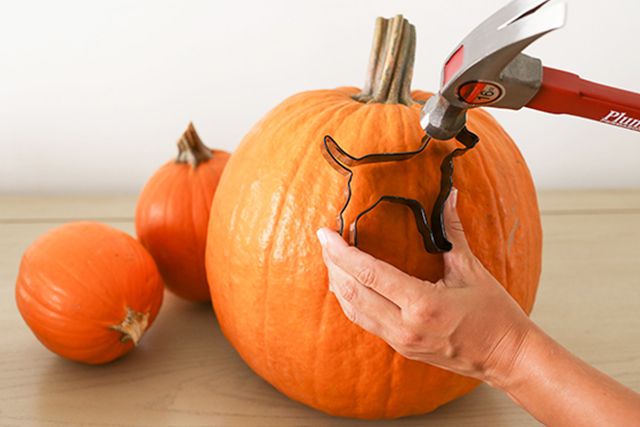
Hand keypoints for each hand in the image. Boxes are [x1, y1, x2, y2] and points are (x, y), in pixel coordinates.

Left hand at [316, 188, 532, 385]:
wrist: (506, 357)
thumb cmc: (494, 313)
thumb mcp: (472, 270)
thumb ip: (453, 232)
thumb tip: (448, 195)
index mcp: (422, 305)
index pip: (370, 274)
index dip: (342, 252)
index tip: (325, 233)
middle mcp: (405, 327)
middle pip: (353, 292)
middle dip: (332, 264)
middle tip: (324, 240)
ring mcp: (400, 341)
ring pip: (353, 310)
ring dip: (337, 282)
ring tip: (329, 257)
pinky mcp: (400, 347)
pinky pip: (364, 322)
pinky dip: (350, 300)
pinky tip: (346, 283)